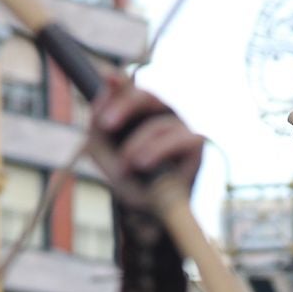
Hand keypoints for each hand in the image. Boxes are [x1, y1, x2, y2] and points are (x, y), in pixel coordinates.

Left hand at [89, 77, 204, 206]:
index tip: (108, 79)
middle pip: (148, 96)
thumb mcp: (105, 154)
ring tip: (125, 166)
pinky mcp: (195, 143)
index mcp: (141, 112)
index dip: (120, 82)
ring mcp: (181, 127)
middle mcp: (163, 114)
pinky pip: (178, 139)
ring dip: (137, 146)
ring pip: (158, 124)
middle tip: (104, 125)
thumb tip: (99, 108)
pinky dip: (157, 150)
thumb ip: (97, 129)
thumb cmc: (131, 179)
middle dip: (124, 106)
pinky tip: (142, 163)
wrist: (151, 212)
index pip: (131, 89)